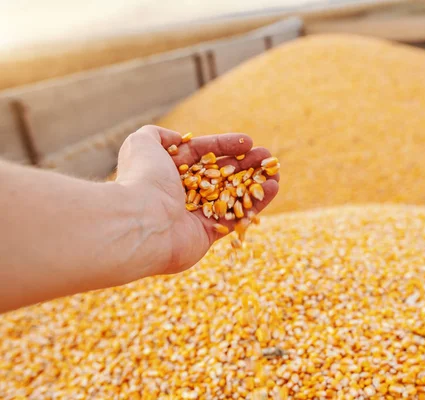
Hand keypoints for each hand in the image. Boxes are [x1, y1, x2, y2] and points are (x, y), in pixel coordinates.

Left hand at [115, 125, 278, 275]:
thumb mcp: (141, 143)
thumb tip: (178, 139)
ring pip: (232, 195)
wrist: (143, 222)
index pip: (203, 154)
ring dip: (255, 182)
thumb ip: (156, 134)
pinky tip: (273, 188)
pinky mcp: (209, 235)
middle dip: (246, 164)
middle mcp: (183, 194)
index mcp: (169, 172)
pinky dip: (256, 203)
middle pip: (221, 174)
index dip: (225, 146)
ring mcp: (197, 215)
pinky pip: (237, 216)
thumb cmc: (144, 180)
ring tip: (275, 171)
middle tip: (267, 156)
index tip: (247, 141)